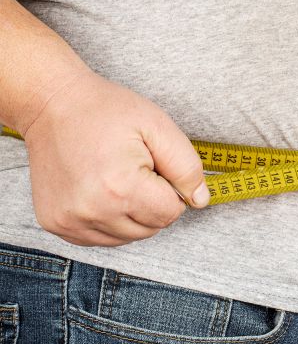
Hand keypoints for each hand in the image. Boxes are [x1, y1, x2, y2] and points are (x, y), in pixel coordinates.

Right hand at [22, 72, 209, 245]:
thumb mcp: (158, 127)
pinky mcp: (56, 224)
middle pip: (151, 228)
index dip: (170, 189)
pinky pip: (101, 238)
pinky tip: (100, 191)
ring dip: (132, 213)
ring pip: (128, 236)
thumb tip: (200, 200)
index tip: (153, 167)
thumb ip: (187, 167)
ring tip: (116, 179)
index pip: (171, 213)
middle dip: (153, 202)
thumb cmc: (107, 111)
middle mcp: (93, 211)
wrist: (52, 105)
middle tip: (134, 170)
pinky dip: (109, 220)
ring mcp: (70, 221)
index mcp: (121, 188)